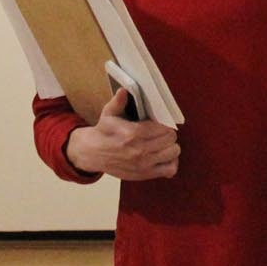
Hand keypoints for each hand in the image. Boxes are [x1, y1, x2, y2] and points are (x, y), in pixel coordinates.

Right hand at [66, 88, 180, 180]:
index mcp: (133, 133)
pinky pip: (169, 170)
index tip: (160, 124)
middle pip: (171, 140)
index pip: (164, 128)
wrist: (93, 153)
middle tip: (161, 133)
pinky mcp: (145, 174)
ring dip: (170, 147)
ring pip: (173, 153)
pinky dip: (171, 163)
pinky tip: (163, 157)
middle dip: (168, 134)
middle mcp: (140, 150)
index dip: (164, 125)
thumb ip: (118, 102)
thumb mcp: (108, 114)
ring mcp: (144, 164)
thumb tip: (124, 91)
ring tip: (162, 144)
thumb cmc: (104, 132)